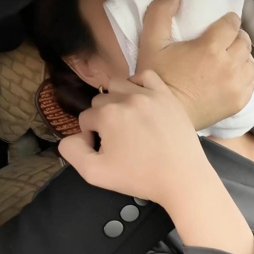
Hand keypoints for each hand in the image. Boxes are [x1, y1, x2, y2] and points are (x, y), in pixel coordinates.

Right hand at [59, 70, 209, 203]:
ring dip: (116, 99)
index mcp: (107, 115)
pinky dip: (137, 84)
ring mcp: (149, 94)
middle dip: (103, 118)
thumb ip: (71, 151)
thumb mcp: (94, 173)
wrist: (182, 178)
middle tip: (118, 139)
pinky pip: (146, 76)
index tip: (107, 150)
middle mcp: (127, 99)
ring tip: (126, 120)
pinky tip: (140, 102)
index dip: (91, 136)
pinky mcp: (167, 95)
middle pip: (100, 101)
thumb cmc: (140, 177)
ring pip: (118, 85)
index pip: (85, 118)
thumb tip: (74, 135)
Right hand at [137, 0, 253, 130]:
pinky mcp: (239, 101)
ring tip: (228, 57)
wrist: (164, 114)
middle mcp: (228, 65)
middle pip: (244, 41)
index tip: (224, 22)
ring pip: (250, 61)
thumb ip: (160, 13)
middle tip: (225, 39)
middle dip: (236, 37)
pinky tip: (231, 75)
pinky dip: (244, 75)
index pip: (232, 24)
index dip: (229, 20)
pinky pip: (251, 81)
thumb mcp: (151, 42)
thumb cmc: (157, 78)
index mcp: (209, 48)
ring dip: (241, 55)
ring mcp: (236, 85)